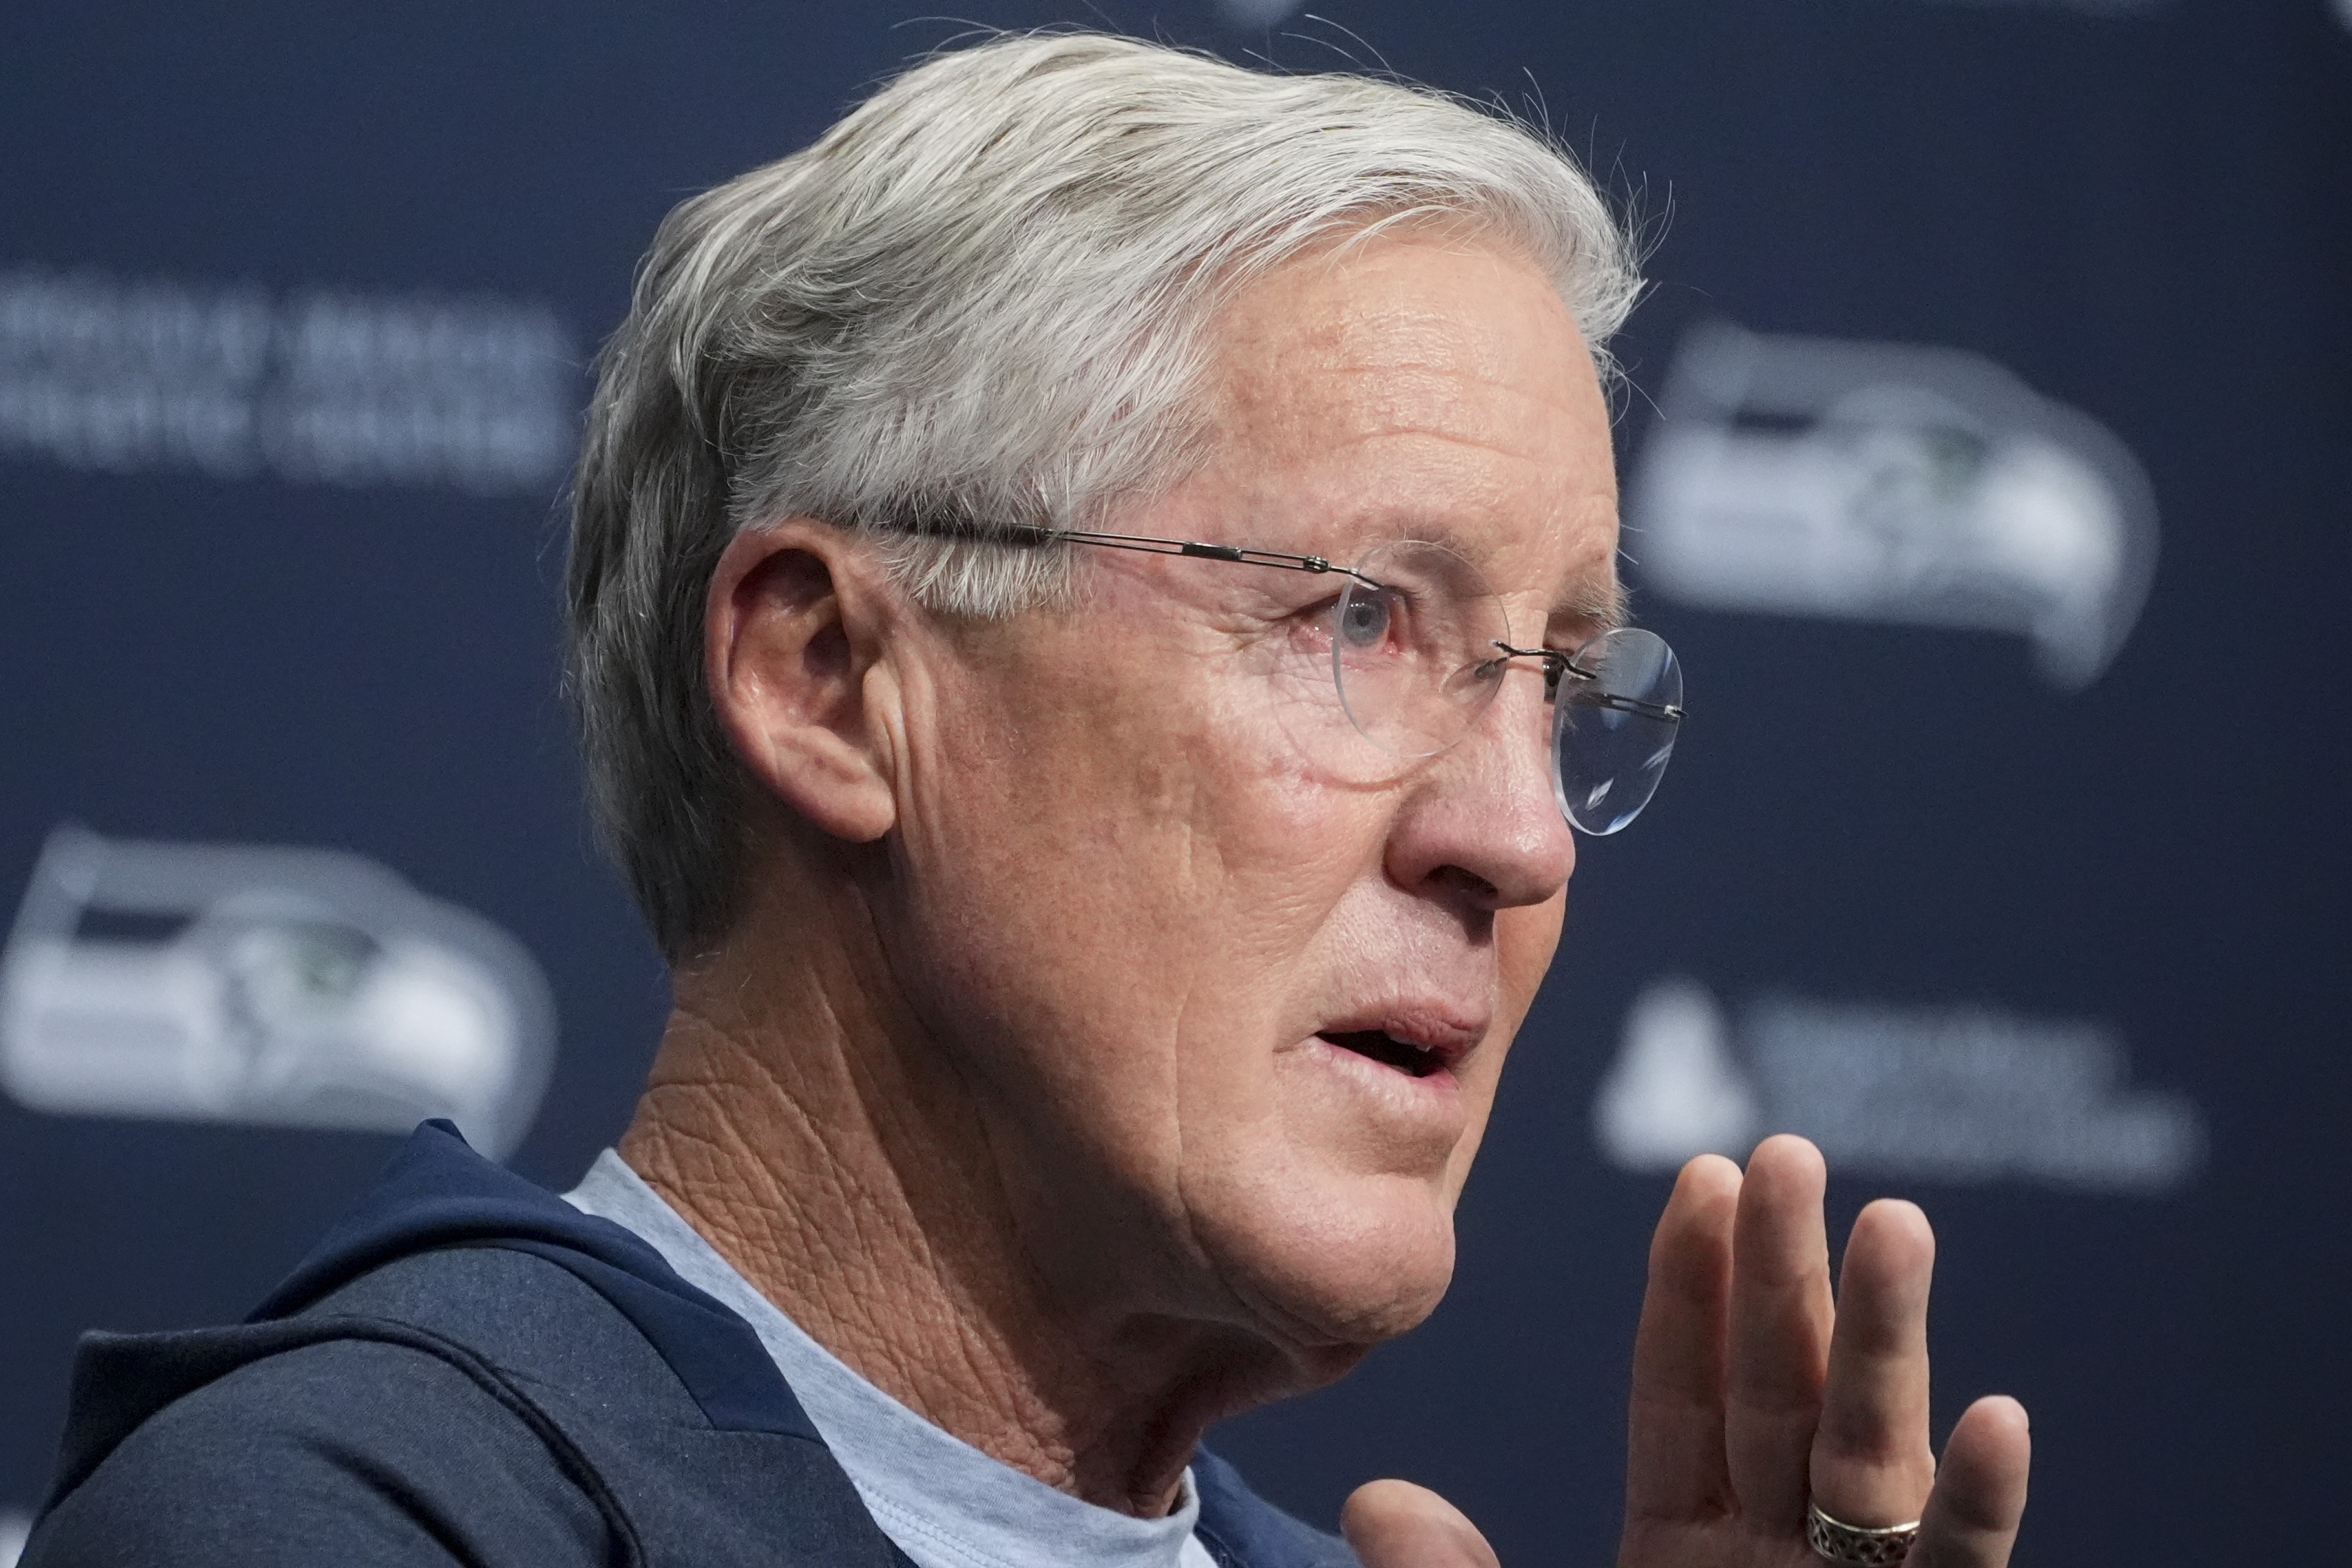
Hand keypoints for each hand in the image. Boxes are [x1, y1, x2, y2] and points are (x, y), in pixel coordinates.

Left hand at [1341, 1136, 2029, 1567]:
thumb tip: (1375, 1498)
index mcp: (1683, 1550)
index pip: (1683, 1394)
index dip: (1689, 1289)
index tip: (1696, 1177)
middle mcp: (1777, 1561)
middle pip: (1780, 1394)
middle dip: (1784, 1276)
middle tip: (1783, 1150)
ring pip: (1874, 1457)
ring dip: (1889, 1344)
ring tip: (1894, 1221)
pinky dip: (1977, 1505)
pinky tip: (1995, 1417)